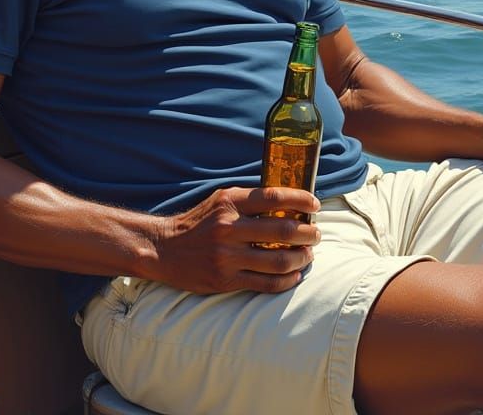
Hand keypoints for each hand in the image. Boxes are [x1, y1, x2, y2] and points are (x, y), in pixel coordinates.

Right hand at [143, 186, 320, 294]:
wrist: (165, 249)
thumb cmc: (200, 221)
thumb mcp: (221, 200)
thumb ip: (250, 199)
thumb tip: (289, 202)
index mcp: (230, 202)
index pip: (274, 197)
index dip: (300, 200)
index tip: (315, 204)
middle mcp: (229, 228)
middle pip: (282, 231)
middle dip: (308, 233)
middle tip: (317, 234)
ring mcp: (227, 256)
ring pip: (278, 260)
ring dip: (301, 258)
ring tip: (308, 254)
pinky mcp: (225, 281)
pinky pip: (265, 284)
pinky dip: (286, 280)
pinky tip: (294, 275)